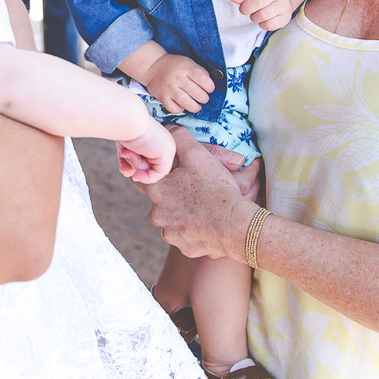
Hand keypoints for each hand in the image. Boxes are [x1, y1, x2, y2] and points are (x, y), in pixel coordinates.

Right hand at [115, 118, 175, 183]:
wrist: (126, 119)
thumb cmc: (123, 130)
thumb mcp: (126, 147)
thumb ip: (130, 161)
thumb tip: (133, 175)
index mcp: (156, 139)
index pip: (147, 161)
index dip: (134, 166)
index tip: (124, 167)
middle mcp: (164, 142)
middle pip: (149, 165)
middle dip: (133, 165)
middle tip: (125, 154)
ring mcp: (167, 147)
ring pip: (152, 170)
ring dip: (136, 166)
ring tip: (128, 152)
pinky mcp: (167, 153)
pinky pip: (157, 175)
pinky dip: (145, 177)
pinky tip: (136, 174)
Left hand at [134, 128, 256, 259]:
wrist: (237, 226)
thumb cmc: (216, 189)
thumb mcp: (197, 155)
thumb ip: (179, 139)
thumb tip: (168, 129)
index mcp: (156, 191)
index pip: (142, 178)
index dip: (154, 171)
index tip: (164, 170)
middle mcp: (158, 215)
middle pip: (160, 199)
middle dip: (172, 192)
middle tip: (191, 186)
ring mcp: (171, 234)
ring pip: (172, 218)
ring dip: (183, 212)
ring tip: (203, 203)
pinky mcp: (186, 249)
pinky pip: (186, 235)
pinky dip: (195, 228)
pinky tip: (209, 221)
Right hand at [144, 53, 213, 113]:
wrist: (153, 66)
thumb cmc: (174, 65)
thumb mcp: (188, 62)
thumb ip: (199, 71)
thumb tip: (210, 83)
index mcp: (186, 68)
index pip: (203, 80)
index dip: (210, 87)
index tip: (210, 89)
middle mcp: (177, 79)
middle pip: (197, 93)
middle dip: (204, 98)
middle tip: (203, 98)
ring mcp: (169, 89)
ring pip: (187, 103)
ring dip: (195, 107)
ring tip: (197, 106)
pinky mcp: (162, 97)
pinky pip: (174, 109)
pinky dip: (180, 109)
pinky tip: (183, 105)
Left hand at [229, 0, 311, 30]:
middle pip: (257, 1)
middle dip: (245, 8)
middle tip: (245, 8)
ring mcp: (283, 4)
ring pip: (262, 15)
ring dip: (253, 17)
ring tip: (256, 13)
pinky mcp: (285, 18)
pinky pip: (268, 25)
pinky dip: (262, 24)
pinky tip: (264, 19)